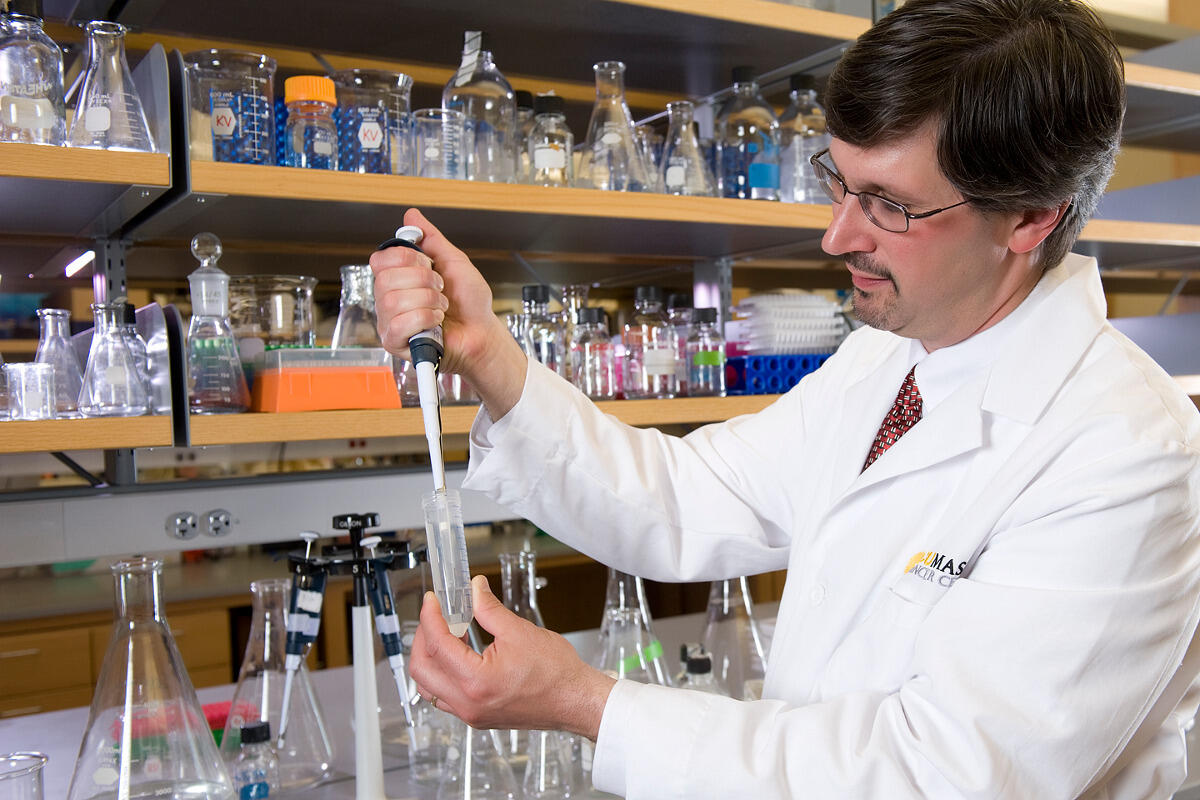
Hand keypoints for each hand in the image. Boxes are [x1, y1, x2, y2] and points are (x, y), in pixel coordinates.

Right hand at [370, 208, 525, 416]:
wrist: (482, 331)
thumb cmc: (469, 302)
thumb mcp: (453, 261)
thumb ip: (431, 239)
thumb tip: (411, 215)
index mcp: (398, 277)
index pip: (380, 259)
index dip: (406, 259)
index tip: (429, 265)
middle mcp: (389, 297)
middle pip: (385, 279)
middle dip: (423, 281)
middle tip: (440, 289)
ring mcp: (390, 321)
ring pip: (392, 301)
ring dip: (428, 301)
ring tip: (441, 307)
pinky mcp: (395, 342)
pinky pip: (398, 324)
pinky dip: (425, 319)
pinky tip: (436, 322)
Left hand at [410, 575, 615, 739]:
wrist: (574, 701)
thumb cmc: (556, 674)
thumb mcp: (519, 631)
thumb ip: (489, 609)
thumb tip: (475, 590)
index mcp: (476, 681)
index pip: (438, 644)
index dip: (430, 617)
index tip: (432, 601)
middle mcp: (468, 703)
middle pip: (422, 669)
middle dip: (423, 637)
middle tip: (434, 615)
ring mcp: (471, 714)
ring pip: (429, 687)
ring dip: (430, 658)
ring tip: (445, 634)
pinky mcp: (477, 717)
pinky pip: (444, 697)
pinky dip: (442, 674)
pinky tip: (457, 655)